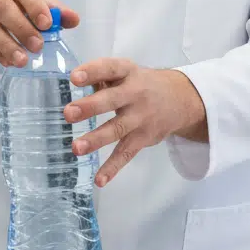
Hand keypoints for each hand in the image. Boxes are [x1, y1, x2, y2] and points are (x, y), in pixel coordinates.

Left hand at [63, 59, 207, 185]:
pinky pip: (127, 153)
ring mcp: (140, 117)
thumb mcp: (125, 72)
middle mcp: (136, 94)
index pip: (110, 68)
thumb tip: (74, 81)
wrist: (180, 99)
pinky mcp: (143, 138)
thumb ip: (101, 76)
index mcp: (128, 72)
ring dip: (96, 139)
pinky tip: (99, 180)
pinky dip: (113, 168)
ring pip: (118, 129)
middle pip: (112, 100)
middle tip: (68, 113)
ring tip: (76, 148)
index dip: (92, 72)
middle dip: (90, 107)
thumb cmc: (140, 84)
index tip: (74, 77)